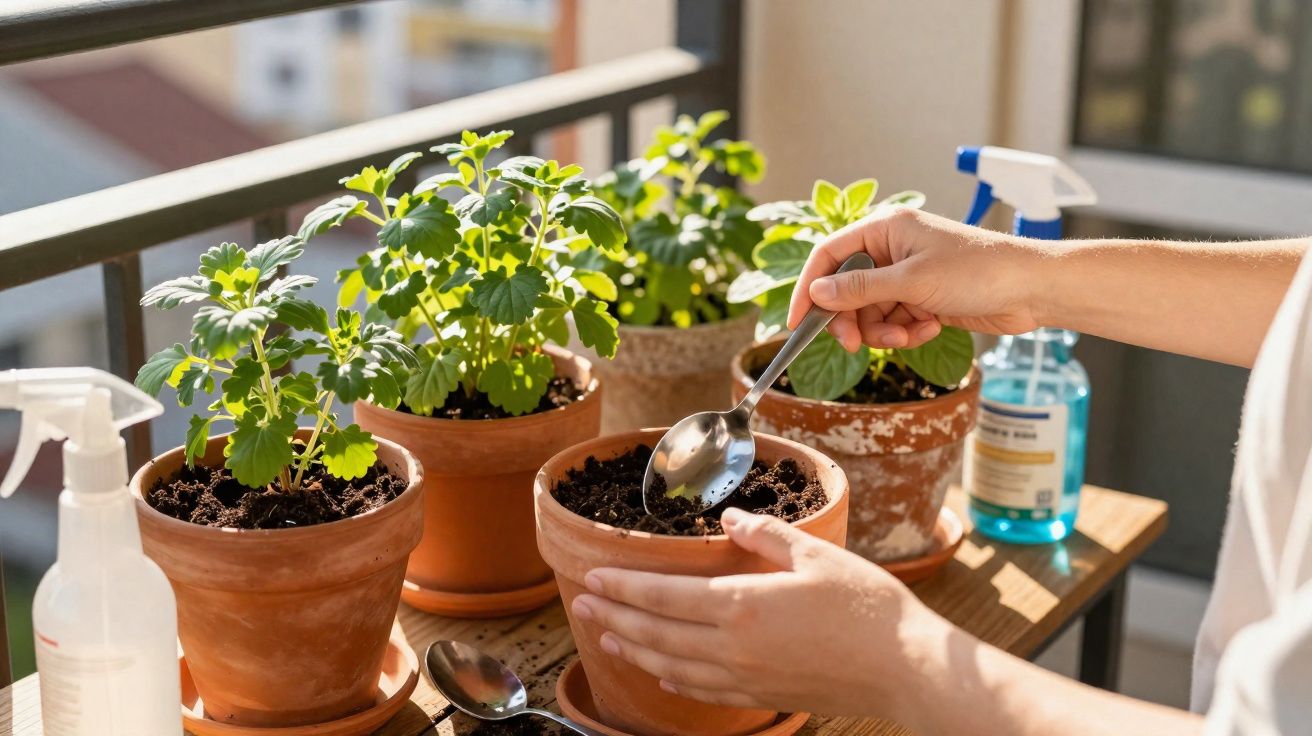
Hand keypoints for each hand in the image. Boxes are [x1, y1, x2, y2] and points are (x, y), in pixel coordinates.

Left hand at [570, 507, 953, 722]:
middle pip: (657, 633)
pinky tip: (661, 673)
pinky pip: (704, 691)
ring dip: (635, 651)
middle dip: (615, 618)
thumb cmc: (866, 606)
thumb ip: (764, 536)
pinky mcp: (764, 696)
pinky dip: (674, 681)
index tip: (594, 578)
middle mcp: (733, 647)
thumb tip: (726, 521)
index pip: (663, 595)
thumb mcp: (815, 554)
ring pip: (672, 667)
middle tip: (581, 606)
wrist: (905, 667)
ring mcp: (746, 677)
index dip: (624, 587)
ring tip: (607, 638)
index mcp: (741, 605)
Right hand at [788, 208, 1048, 351]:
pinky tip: (929, 330)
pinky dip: (906, 332)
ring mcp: (909, 275)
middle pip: (847, 289)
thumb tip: (816, 295)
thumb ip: (860, 289)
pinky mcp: (925, 298)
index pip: (829, 256)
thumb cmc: (978, 271)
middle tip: (855, 346)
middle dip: (852, 320)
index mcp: (885, 228)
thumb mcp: (911, 281)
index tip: (798, 323)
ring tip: (907, 336)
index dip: (809, 289)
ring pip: (871, 311)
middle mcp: (893, 248)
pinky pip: (896, 320)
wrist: (1032, 289)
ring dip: (883, 331)